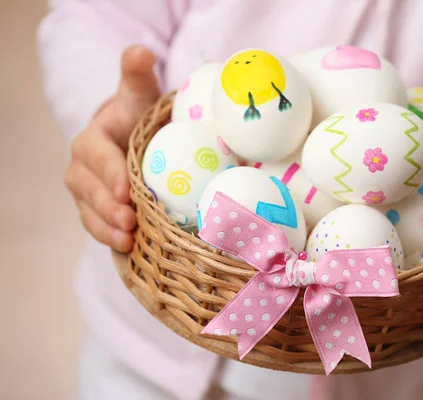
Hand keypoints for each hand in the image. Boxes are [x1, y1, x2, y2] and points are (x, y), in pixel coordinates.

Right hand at [65, 46, 159, 251]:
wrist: (133, 142)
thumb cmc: (139, 118)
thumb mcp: (139, 95)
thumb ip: (137, 76)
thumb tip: (140, 52)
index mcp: (92, 141)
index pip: (98, 158)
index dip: (110, 174)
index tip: (128, 190)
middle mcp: (83, 170)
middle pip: (91, 191)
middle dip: (109, 207)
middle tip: (131, 221)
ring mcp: (88, 195)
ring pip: (92, 213)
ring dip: (108, 229)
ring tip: (129, 241)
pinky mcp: (97, 213)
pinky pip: (98, 228)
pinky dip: (110, 239)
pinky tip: (129, 249)